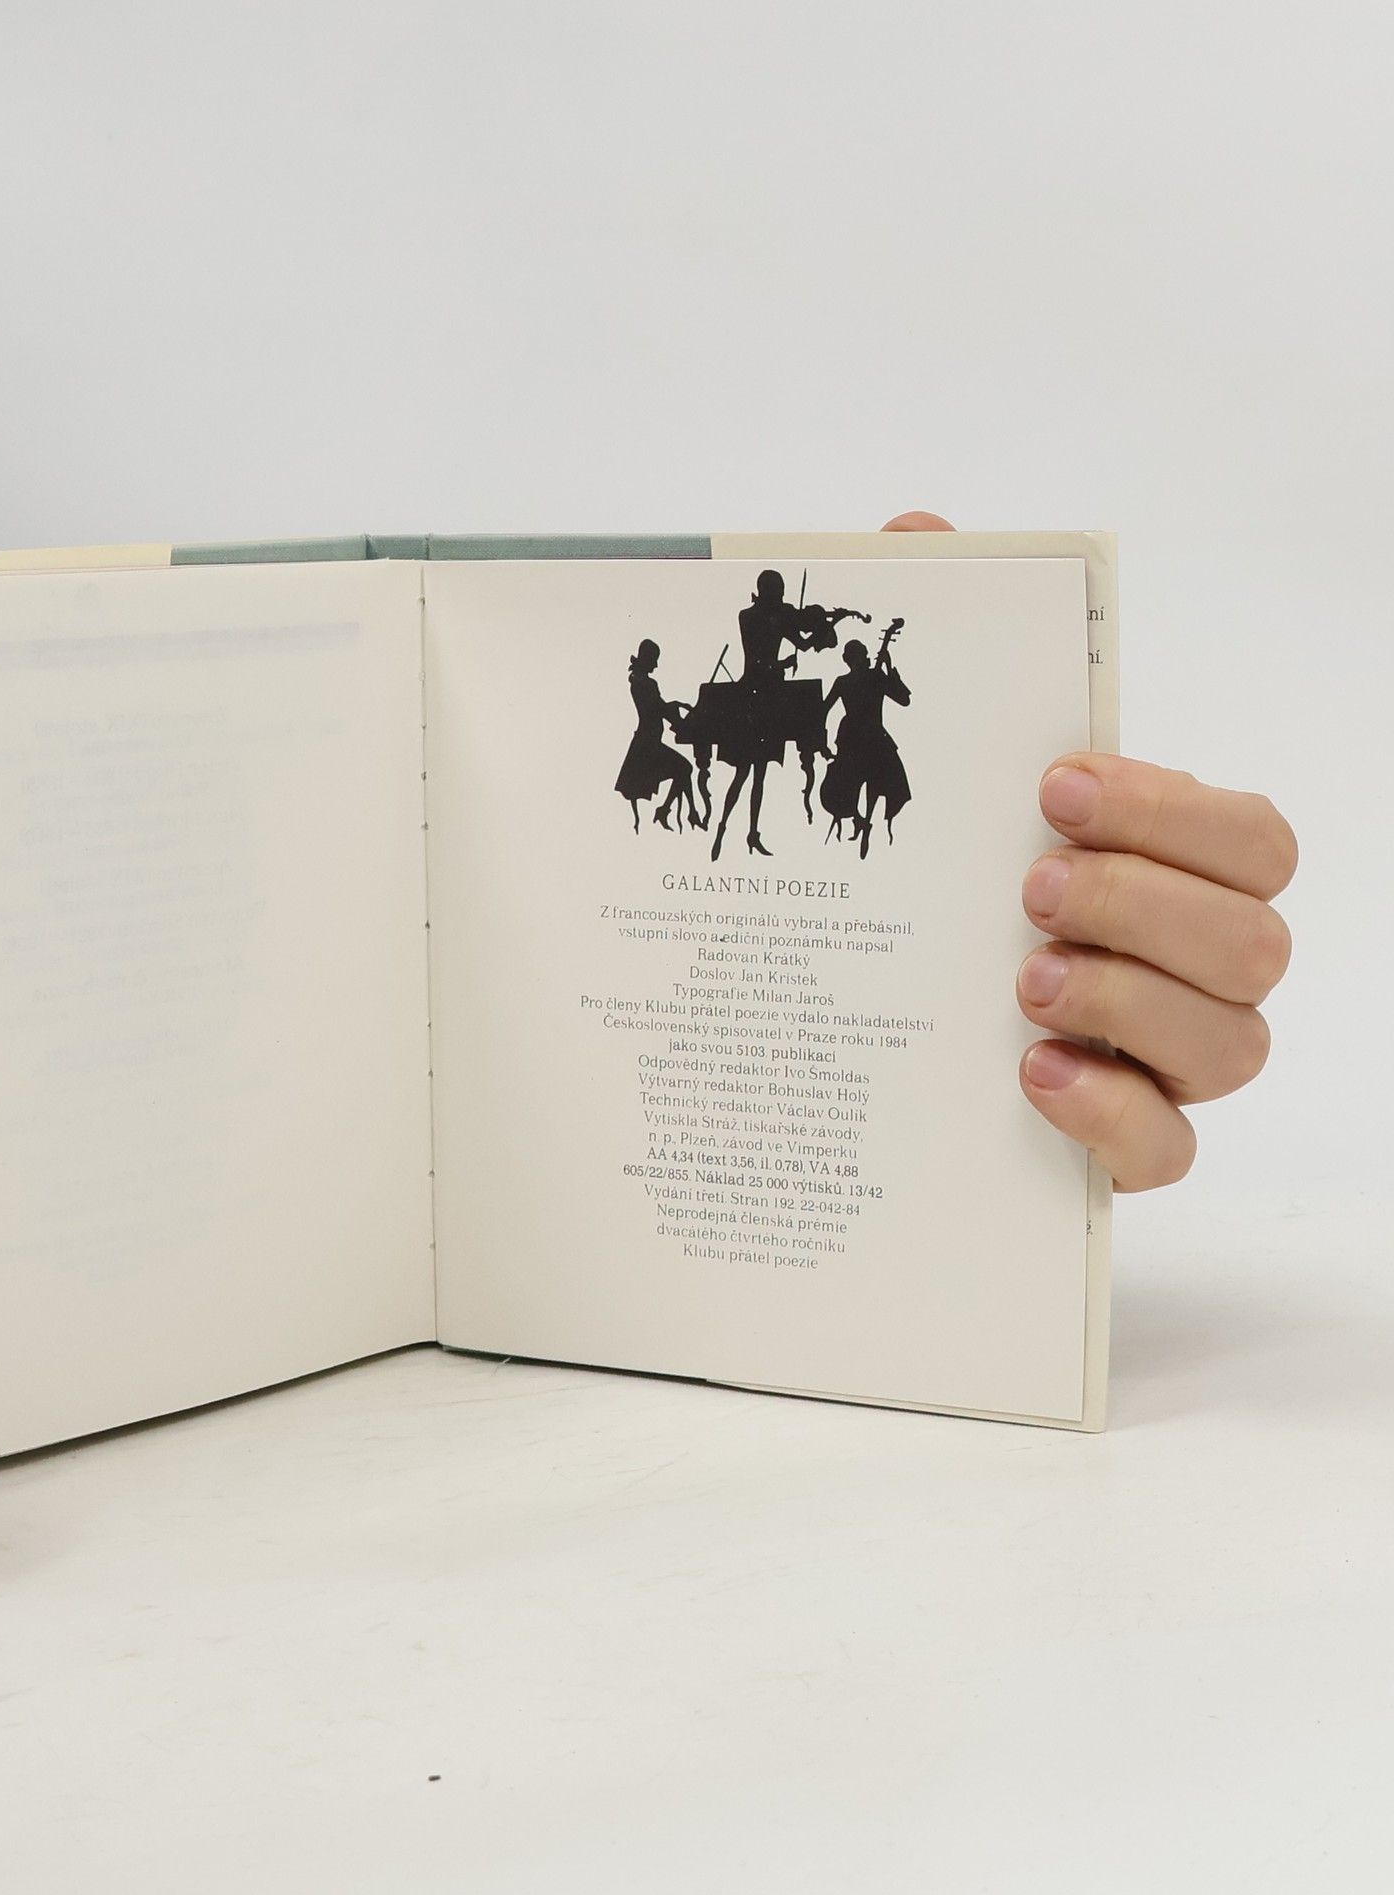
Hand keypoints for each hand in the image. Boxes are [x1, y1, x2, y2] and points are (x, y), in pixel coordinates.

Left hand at [883, 510, 1295, 1190]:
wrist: (851, 1039)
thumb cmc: (921, 889)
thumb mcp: (904, 771)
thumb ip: (923, 649)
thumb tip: (919, 531)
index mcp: (1163, 868)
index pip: (1247, 836)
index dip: (1173, 809)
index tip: (1056, 784)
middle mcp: (1189, 964)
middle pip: (1257, 937)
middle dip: (1150, 905)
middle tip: (1032, 888)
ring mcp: (1163, 1061)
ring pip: (1233, 1041)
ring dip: (1129, 1000)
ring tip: (1019, 981)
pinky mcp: (1118, 1148)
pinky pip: (1171, 1150)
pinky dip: (1115, 1114)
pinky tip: (1033, 1075)